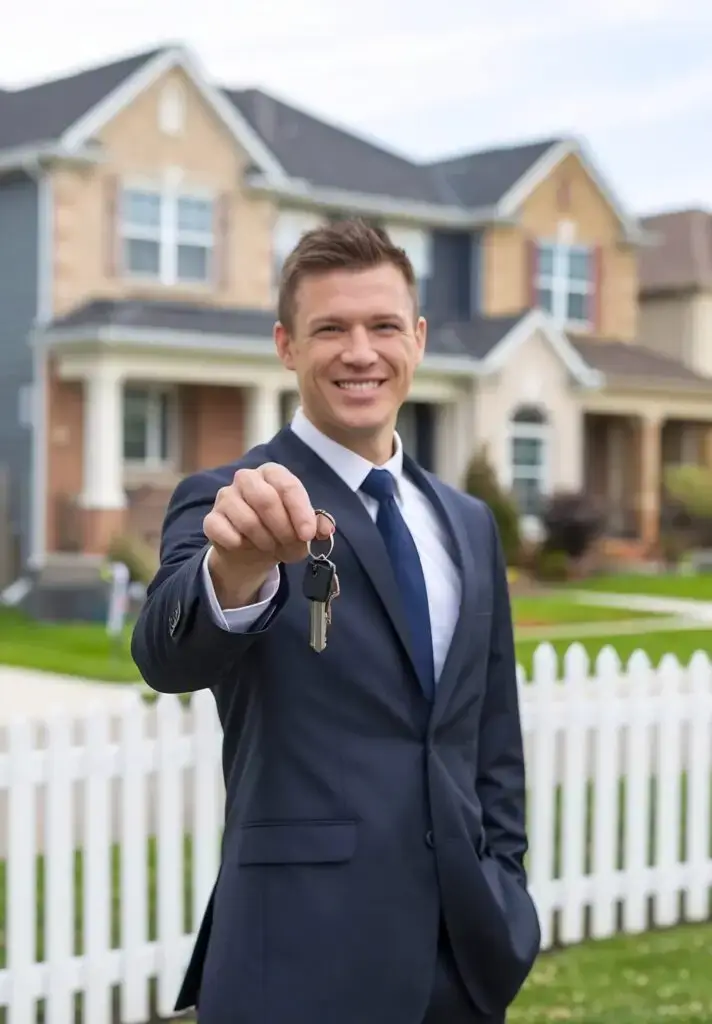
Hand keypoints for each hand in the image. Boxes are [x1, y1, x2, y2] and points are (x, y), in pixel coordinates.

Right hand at [203, 463, 333, 606]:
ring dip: (264, 540)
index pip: (288, 486)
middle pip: (265, 499)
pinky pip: (222, 530)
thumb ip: (315, 526)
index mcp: (273, 473)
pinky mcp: (211, 518)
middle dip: (282, 528)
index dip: (300, 512)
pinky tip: (245, 546)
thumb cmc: (280, 531)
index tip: (307, 535)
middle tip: (290, 544)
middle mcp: (247, 478)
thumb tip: (326, 529)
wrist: (251, 551)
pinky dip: (237, 543)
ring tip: (271, 547)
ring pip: (246, 519)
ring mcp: (226, 496)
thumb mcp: (302, 528)